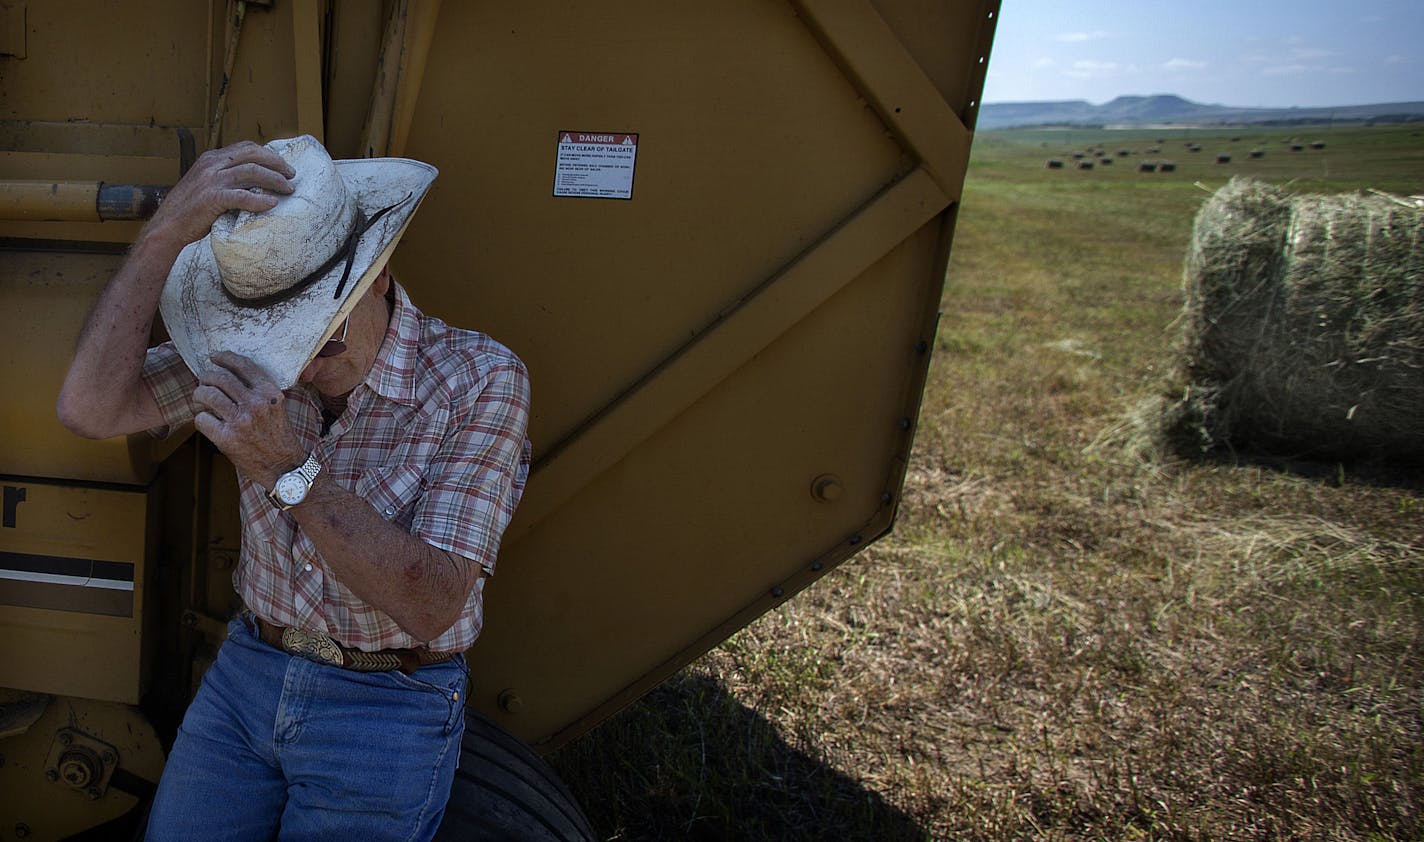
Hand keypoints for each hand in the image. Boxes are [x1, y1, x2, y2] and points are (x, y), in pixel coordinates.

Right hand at [145, 140, 296, 251]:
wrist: (167, 226)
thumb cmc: (190, 210)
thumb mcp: (206, 185)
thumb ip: (225, 178)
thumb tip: (254, 182)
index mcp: (211, 159)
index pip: (245, 148)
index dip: (267, 155)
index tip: (282, 165)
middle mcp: (211, 164)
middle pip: (252, 154)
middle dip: (276, 163)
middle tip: (291, 175)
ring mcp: (211, 180)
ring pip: (251, 172)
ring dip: (274, 180)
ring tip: (288, 189)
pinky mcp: (212, 198)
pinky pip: (242, 196)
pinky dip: (260, 200)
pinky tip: (271, 204)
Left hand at [193, 352, 306, 488]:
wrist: (285, 466)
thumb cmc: (278, 436)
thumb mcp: (276, 407)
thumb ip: (259, 391)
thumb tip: (231, 375)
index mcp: (270, 393)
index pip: (243, 366)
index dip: (225, 358)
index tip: (215, 357)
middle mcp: (256, 404)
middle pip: (221, 378)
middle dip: (207, 377)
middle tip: (203, 381)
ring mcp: (241, 421)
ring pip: (207, 394)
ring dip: (199, 394)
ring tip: (199, 398)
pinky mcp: (227, 438)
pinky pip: (202, 419)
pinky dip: (201, 419)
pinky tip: (207, 421)